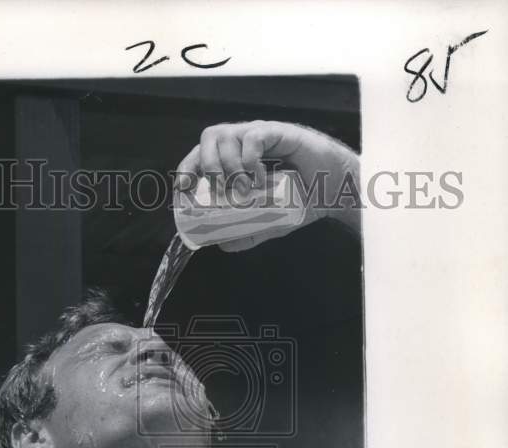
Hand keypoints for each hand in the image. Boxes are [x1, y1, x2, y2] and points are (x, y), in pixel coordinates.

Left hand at [174, 120, 360, 238]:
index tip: (183, 187)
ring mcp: (262, 135)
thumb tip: (221, 244)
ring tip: (243, 190)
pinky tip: (259, 180)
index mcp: (238, 159)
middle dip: (206, 164)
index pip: (202, 154)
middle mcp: (246, 143)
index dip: (188, 167)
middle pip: (209, 137)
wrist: (335, 192)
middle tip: (219, 190)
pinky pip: (254, 136)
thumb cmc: (303, 201)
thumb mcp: (269, 223)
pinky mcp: (280, 132)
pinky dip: (250, 160)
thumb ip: (246, 232)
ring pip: (227, 134)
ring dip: (227, 165)